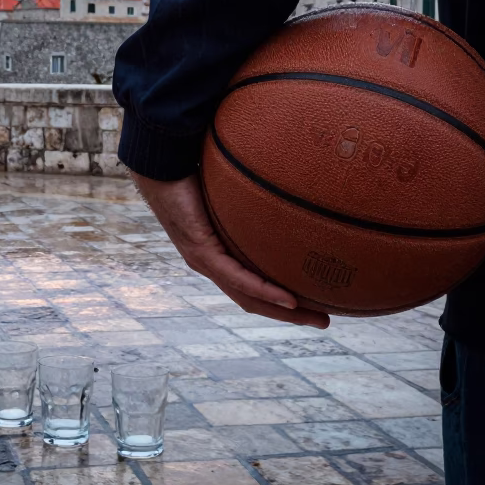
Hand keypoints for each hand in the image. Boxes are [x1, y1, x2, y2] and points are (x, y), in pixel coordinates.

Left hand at [129, 170, 329, 328]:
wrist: (159, 163)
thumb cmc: (193, 170)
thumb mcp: (231, 189)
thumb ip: (254, 192)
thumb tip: (284, 178)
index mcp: (216, 253)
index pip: (250, 286)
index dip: (279, 300)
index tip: (312, 304)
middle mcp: (210, 263)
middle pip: (253, 300)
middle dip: (290, 314)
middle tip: (324, 321)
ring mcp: (204, 260)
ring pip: (247, 296)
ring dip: (284, 311)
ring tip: (315, 317)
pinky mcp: (201, 250)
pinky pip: (235, 276)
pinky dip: (263, 290)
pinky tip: (289, 299)